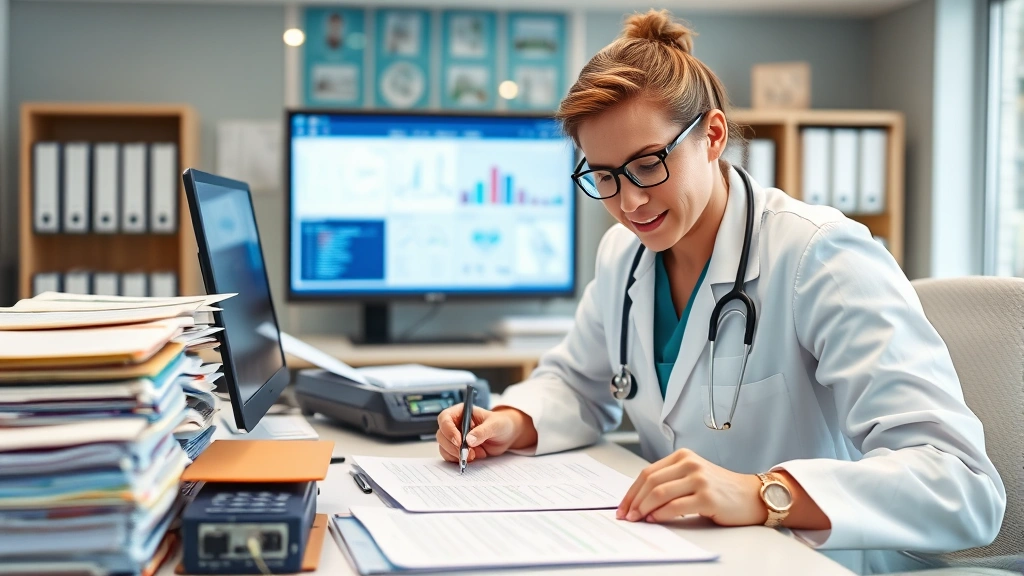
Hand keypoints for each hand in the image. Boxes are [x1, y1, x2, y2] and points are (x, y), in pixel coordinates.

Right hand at [435, 405, 532, 463]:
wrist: (507, 435)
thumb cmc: (501, 424)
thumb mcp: (495, 425)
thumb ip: (482, 431)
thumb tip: (469, 440)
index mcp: (461, 412)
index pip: (445, 418)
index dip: (448, 430)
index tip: (459, 441)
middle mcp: (455, 424)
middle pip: (442, 434)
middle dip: (452, 446)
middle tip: (466, 452)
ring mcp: (455, 437)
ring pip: (444, 446)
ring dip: (455, 454)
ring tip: (472, 456)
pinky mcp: (458, 449)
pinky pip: (450, 456)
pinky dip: (457, 459)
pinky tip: (471, 458)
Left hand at [617, 448, 765, 526]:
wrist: (752, 496)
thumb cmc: (721, 489)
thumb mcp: (693, 476)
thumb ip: (670, 481)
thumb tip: (640, 500)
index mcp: (683, 456)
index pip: (648, 472)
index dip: (632, 491)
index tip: (623, 506)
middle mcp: (690, 464)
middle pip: (651, 482)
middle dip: (634, 501)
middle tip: (626, 515)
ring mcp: (699, 479)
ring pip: (659, 493)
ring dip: (643, 509)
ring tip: (637, 519)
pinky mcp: (707, 496)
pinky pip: (675, 507)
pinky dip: (661, 515)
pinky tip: (654, 520)